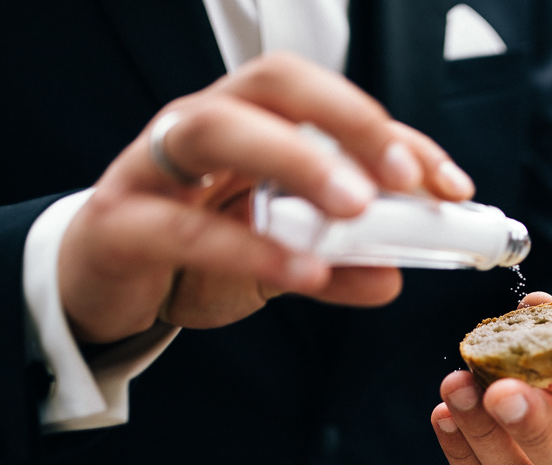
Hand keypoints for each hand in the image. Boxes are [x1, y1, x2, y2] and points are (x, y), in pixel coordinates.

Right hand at [59, 51, 474, 343]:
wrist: (99, 291)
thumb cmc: (190, 257)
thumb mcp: (278, 262)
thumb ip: (334, 265)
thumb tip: (393, 277)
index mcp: (251, 125)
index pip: (328, 106)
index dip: (394, 139)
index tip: (452, 186)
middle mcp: (202, 127)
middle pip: (274, 86)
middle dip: (350, 122)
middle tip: (405, 179)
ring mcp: (152, 168)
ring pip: (218, 130)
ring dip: (297, 162)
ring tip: (356, 210)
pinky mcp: (119, 225)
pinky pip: (185, 228)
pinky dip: (251, 249)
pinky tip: (303, 271)